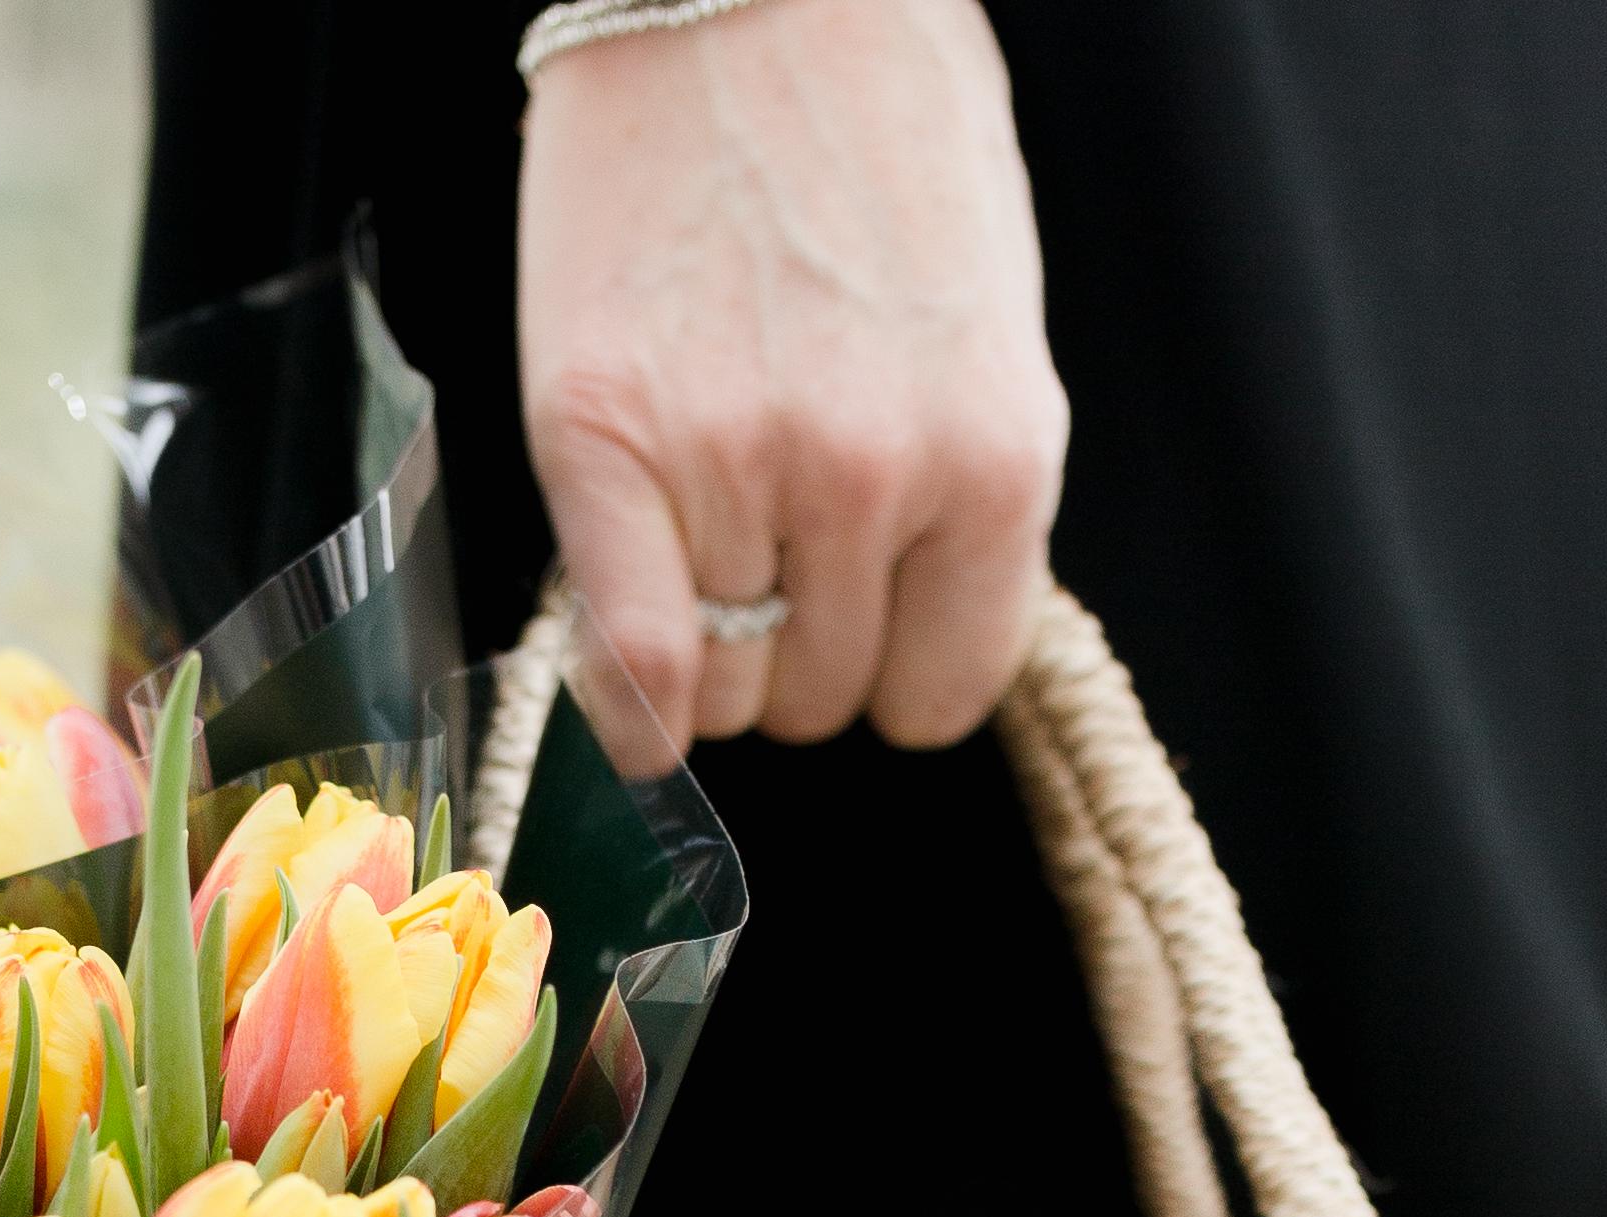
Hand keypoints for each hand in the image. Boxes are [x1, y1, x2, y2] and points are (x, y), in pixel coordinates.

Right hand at [517, 0, 1067, 756]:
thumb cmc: (878, 129)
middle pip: (820, 696)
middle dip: (789, 640)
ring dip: (703, 638)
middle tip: (761, 529)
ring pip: (721, 689)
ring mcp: (738, 459)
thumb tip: (899, 639)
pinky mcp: (606, 433)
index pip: (940, 691)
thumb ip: (957, 499)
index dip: (887, 664)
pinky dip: (626, 697)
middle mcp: (878, 477)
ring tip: (699, 511)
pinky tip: (627, 683)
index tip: (855, 616)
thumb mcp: (981, 330)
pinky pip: (632, 660)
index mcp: (1000, 458)